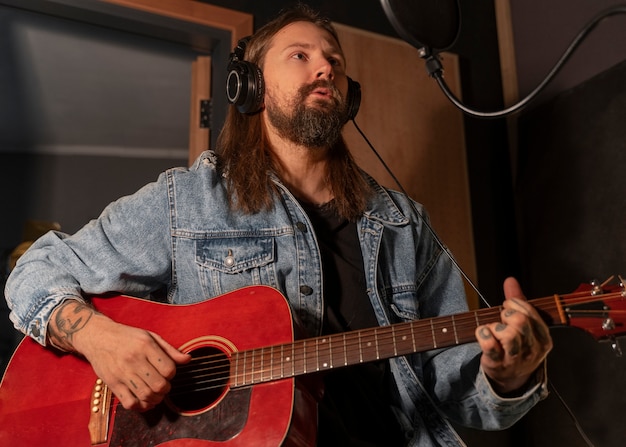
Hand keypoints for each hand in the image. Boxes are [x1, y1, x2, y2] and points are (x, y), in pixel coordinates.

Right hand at [49, 300, 190, 410]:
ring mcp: (122, 373)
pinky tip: (144, 401)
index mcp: (146, 346)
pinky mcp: (112, 384)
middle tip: (163, 385)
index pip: (168, 369)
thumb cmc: (127, 336)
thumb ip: (169, 350)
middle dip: (165, 389)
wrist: (98, 337)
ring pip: (146, 395)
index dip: (172, 374)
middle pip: (159, 385)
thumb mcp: (150, 336)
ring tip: (156, 394)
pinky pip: (129, 402)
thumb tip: (188, 359)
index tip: (167, 372)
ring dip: (155, 399)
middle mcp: (134, 360)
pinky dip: (140, 406)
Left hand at [475, 277, 552, 394]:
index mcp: (543, 338)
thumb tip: (510, 280)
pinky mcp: (497, 364)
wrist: (511, 378)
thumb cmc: (518, 346)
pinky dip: (483, 335)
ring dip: (495, 327)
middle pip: (520, 322)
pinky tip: (482, 333)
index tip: (507, 306)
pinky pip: (490, 345)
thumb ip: (517, 301)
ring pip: (508, 335)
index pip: (530, 313)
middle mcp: (532, 350)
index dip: (515, 304)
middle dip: (507, 315)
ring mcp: (515, 359)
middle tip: (501, 318)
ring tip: (493, 329)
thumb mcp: (524, 325)